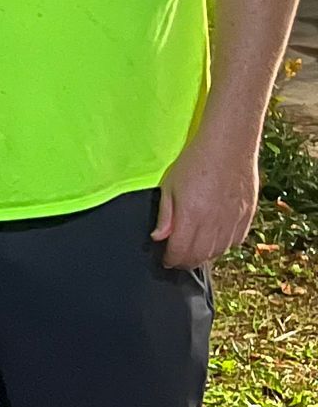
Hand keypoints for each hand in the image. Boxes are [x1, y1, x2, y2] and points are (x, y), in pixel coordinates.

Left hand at [152, 128, 258, 268]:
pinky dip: (224, 247)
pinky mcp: (247, 214)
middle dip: (186, 262)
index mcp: (191, 215)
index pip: (180, 251)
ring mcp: (233, 219)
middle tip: (179, 260)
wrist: (229, 144)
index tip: (166, 260)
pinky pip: (236, 241)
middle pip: (199, 256)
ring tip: (195, 253)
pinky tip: (216, 242)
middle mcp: (213, 222)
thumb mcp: (170, 185)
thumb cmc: (195, 161)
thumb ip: (165, 215)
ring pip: (219, 251)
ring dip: (205, 256)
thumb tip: (159, 237)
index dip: (171, 260)